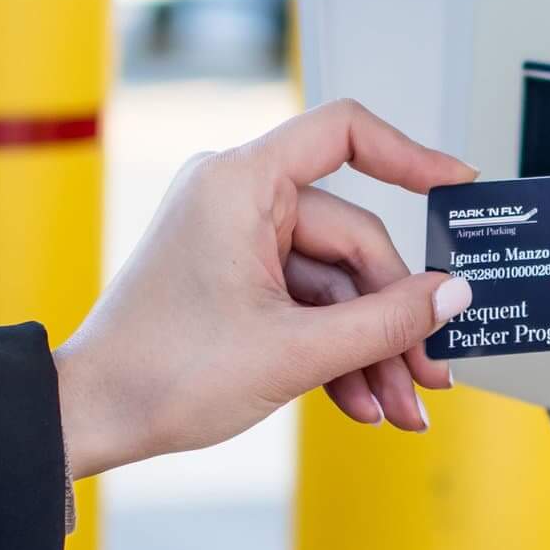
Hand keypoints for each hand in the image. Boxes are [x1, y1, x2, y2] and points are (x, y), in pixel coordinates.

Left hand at [53, 99, 477, 477]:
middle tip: (429, 373)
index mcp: (241, 183)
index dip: (409, 154)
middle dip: (394, 317)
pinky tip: (361, 400)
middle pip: (352, 239)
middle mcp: (238, 199)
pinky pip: (306, 303)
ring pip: (335, 284)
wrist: (93, 416)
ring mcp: (235, 241)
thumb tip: (451, 295)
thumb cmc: (159, 372)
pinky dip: (335, 351)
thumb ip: (384, 321)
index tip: (456, 185)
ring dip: (370, 348)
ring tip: (400, 406)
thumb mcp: (293, 351)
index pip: (343, 133)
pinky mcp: (234, 281)